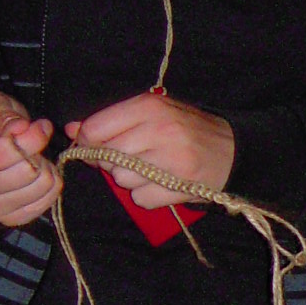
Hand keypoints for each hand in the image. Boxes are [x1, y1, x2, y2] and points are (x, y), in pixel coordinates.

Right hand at [0, 89, 57, 225]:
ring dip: (44, 167)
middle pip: (25, 172)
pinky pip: (47, 201)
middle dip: (36, 152)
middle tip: (31, 144)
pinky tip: (35, 175)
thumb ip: (2, 114)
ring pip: (40, 186)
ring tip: (32, 158)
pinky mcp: (10, 220)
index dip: (28, 139)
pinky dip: (49, 184)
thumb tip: (23, 128)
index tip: (38, 127)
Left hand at [67, 91, 234, 207]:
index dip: (89, 142)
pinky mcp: (179, 187)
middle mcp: (160, 129)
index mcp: (150, 106)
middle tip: (133, 158)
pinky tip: (163, 184)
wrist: (234, 150)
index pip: (96, 128)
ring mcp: (171, 160)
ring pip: (122, 179)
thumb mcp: (154, 113)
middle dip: (112, 162)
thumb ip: (112, 120)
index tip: (98, 146)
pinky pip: (141, 199)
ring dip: (131, 180)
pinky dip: (147, 196)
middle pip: (107, 157)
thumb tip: (71, 130)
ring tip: (152, 170)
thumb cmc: (188, 129)